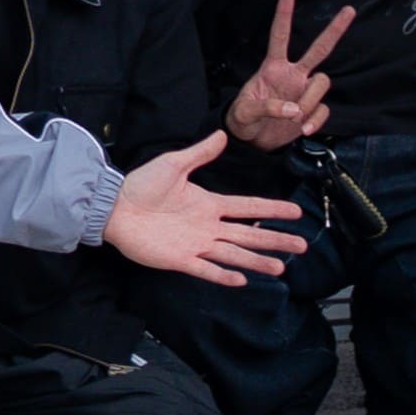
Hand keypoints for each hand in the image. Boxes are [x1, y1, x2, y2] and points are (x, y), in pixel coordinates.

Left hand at [104, 135, 309, 288]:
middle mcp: (207, 226)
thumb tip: (223, 135)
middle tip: (302, 246)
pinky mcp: (180, 259)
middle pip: (248, 234)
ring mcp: (196, 244)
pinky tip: (242, 280)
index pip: (248, 206)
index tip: (295, 212)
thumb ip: (200, 153)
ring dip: (256, 261)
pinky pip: (206, 269)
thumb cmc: (141, 185)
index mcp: (209, 204)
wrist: (114, 206)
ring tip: (280, 268)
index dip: (272, 209)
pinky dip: (223, 275)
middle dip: (275, 239)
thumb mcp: (174, 164)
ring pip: (234, 254)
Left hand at [224, 0, 353, 153]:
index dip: (284, 14)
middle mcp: (293, 75)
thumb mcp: (244, 112)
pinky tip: (304, 130)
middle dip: (334, 30)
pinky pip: (323, 109)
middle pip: (319, 48)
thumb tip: (293, 110)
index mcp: (273, 67)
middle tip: (349, 10)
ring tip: (293, 118)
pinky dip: (316, 120)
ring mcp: (304, 91)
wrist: (252, 141)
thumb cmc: (243, 119)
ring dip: (310, 100)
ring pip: (323, 82)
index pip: (280, 35)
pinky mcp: (311, 111)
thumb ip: (266, 108)